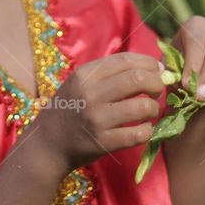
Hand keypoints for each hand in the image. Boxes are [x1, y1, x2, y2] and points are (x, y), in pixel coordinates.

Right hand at [34, 51, 162, 172]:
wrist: (46, 145)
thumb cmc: (68, 110)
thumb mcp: (79, 83)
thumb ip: (108, 74)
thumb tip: (153, 67)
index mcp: (84, 74)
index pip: (125, 60)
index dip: (148, 63)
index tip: (158, 70)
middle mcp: (90, 94)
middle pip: (138, 79)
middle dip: (156, 83)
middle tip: (157, 91)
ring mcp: (96, 119)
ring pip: (143, 107)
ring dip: (153, 109)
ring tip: (149, 111)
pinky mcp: (103, 142)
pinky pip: (138, 134)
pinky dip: (148, 131)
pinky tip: (143, 129)